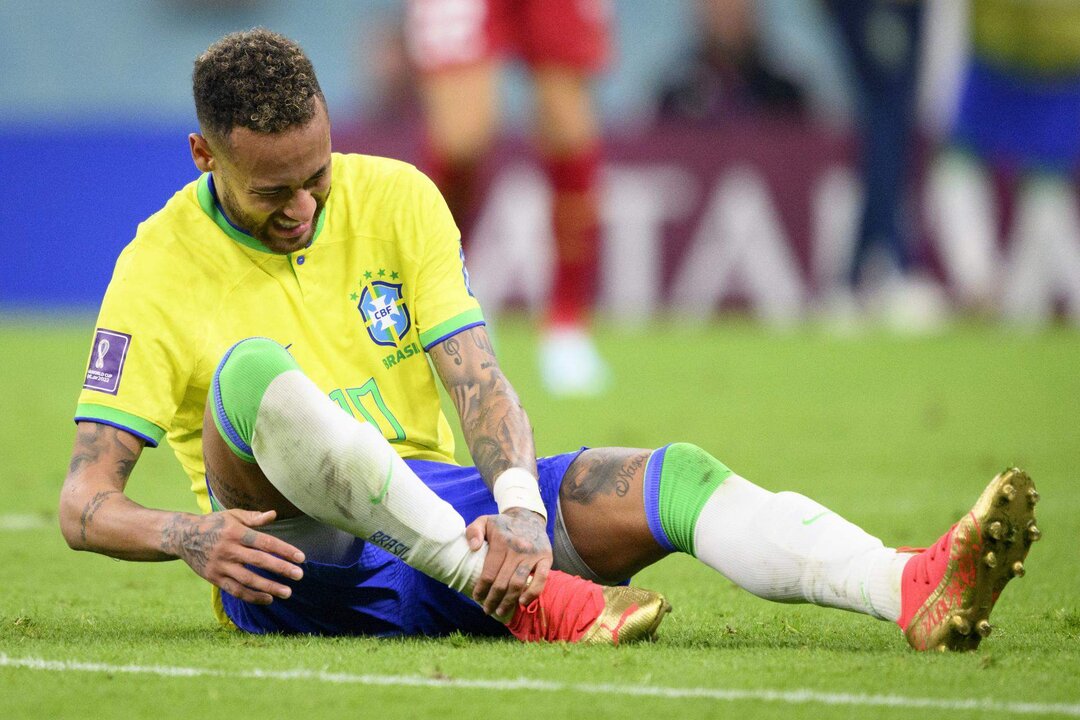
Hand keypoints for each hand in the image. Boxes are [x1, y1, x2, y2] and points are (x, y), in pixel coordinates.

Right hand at [161, 509, 305, 604]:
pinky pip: (235, 590)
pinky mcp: (214, 577)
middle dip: (280, 569)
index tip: (301, 558)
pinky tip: (268, 599)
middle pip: (259, 561)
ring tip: (287, 592)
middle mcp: (229, 549)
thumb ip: (254, 518)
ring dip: (268, 587)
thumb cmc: (213, 524)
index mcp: (236, 532)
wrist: (182, 536)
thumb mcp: (232, 516)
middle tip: (299, 575)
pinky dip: (252, 597)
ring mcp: (221, 565)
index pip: (265, 542)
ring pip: (248, 580)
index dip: (284, 550)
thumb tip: (274, 514)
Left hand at [466, 508, 551, 617]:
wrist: (529, 518)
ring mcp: (533, 555)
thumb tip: (473, 548)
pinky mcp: (546, 558)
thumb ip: (473, 531)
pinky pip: (541, 579)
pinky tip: (522, 602)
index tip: (476, 598)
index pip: (489, 572)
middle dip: (492, 599)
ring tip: (500, 611)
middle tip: (487, 610)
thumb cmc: (503, 525)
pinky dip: (532, 593)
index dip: (481, 589)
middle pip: (502, 582)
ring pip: (518, 583)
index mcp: (501, 541)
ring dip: (508, 601)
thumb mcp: (484, 521)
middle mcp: (518, 549)